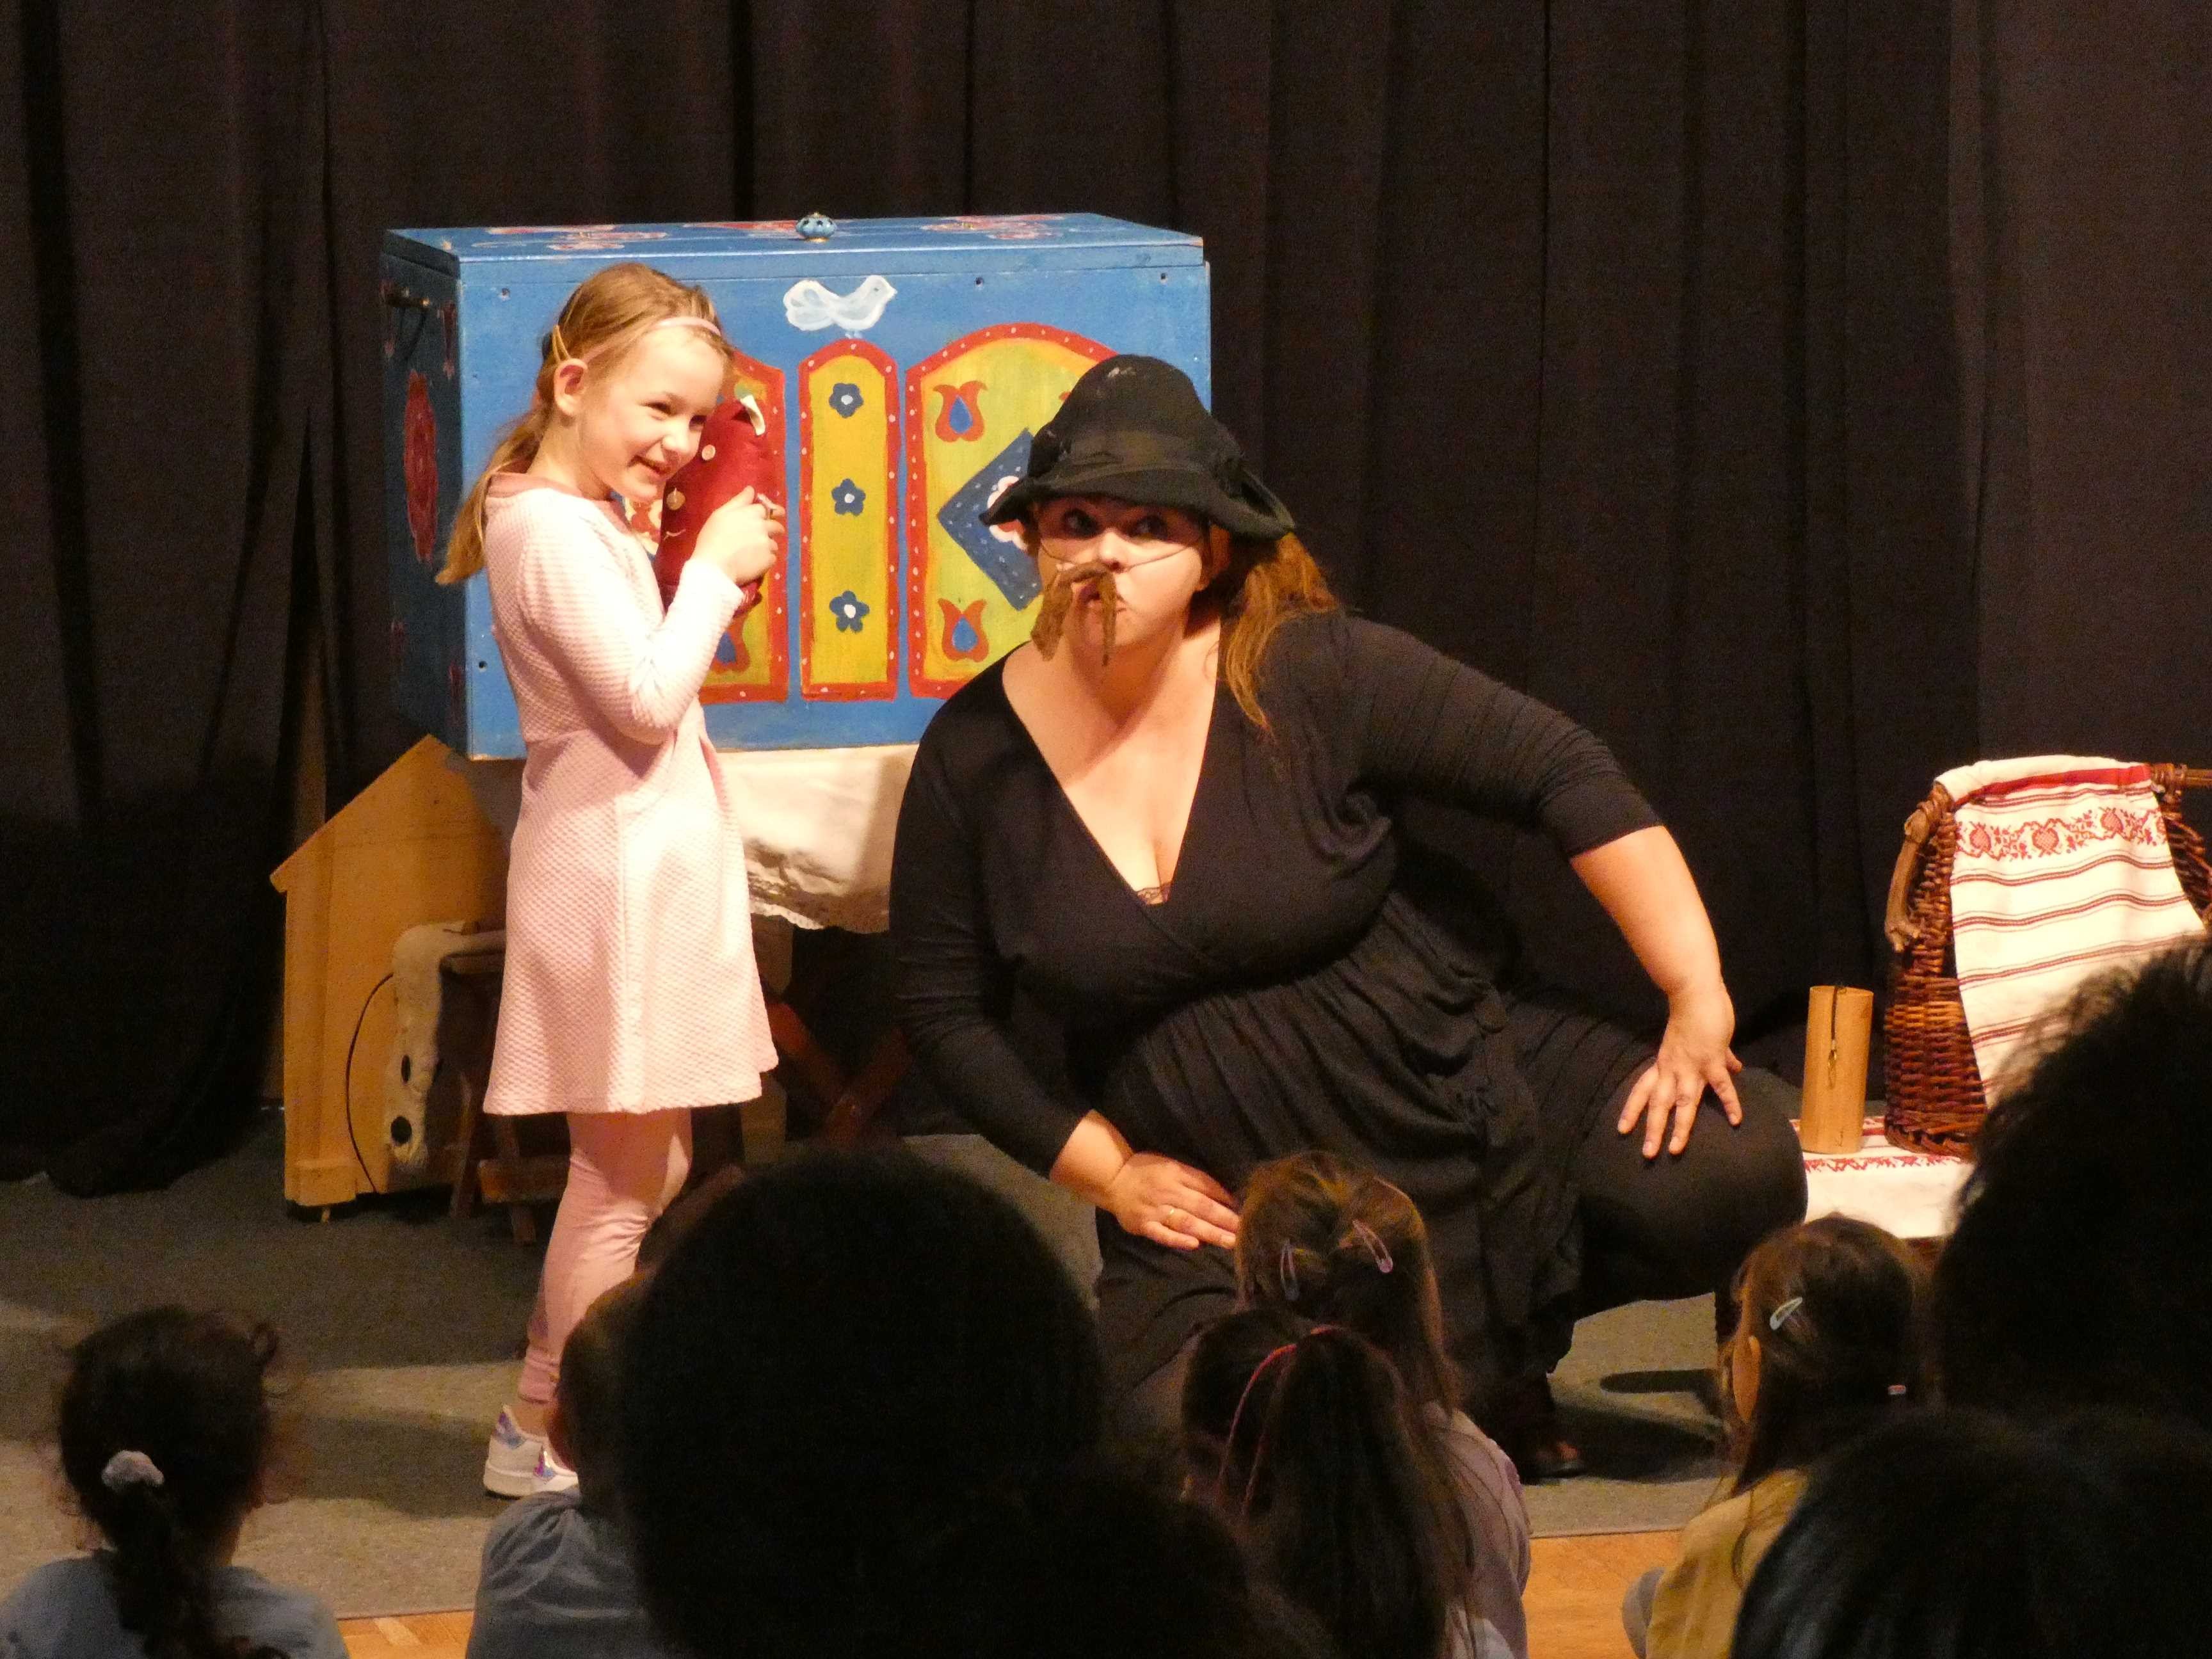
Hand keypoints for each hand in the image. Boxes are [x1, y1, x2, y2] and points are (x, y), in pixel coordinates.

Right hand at [694, 487, 783, 586]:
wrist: (714, 566)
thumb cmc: (712, 538)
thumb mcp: (720, 514)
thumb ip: (739, 501)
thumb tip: (751, 489)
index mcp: (751, 513)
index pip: (765, 509)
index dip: (763, 515)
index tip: (761, 519)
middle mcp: (763, 526)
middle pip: (776, 526)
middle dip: (772, 530)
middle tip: (760, 539)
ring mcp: (767, 543)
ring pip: (774, 544)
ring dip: (767, 547)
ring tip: (752, 554)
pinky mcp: (769, 560)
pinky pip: (772, 558)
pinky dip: (765, 560)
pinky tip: (753, 563)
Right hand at [1102, 1153, 1238, 1250]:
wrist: (1113, 1179)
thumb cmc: (1147, 1171)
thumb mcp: (1173, 1165)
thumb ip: (1197, 1179)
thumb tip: (1225, 1196)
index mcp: (1177, 1175)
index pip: (1207, 1187)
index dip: (1227, 1200)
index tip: (1246, 1212)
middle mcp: (1169, 1192)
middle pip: (1202, 1207)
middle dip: (1225, 1220)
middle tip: (1245, 1231)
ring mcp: (1155, 1210)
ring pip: (1187, 1222)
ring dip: (1210, 1232)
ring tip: (1230, 1242)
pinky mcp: (1143, 1225)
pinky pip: (1162, 1234)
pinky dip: (1177, 1239)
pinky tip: (1194, 1244)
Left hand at [1618, 979, 1742, 1157]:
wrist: (1694, 993)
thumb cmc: (1696, 1014)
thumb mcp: (1694, 1040)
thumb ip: (1717, 1058)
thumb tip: (1735, 1068)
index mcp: (1663, 1063)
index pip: (1642, 1089)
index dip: (1632, 1109)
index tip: (1622, 1129)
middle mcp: (1672, 1068)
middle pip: (1658, 1103)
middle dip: (1652, 1128)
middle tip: (1647, 1153)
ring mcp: (1691, 1066)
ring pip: (1682, 1102)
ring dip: (1679, 1126)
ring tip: (1675, 1149)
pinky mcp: (1711, 1060)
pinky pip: (1721, 1086)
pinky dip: (1729, 1103)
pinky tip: (1736, 1120)